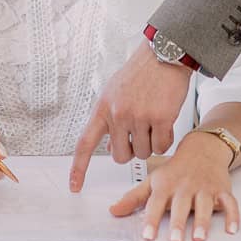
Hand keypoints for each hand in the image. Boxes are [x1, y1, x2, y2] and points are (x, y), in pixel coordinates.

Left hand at [69, 43, 190, 188]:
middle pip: (120, 156)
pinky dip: (166, 140)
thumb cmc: (141, 73)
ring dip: (150, 142)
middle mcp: (118, 113)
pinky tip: (166, 122)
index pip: (85, 143)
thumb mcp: (115, 91)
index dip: (79, 168)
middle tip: (140, 131)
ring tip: (153, 119)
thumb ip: (109, 117)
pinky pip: (162, 147)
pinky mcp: (161, 118)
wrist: (165, 53)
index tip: (74, 187)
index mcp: (103, 107)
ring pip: (143, 153)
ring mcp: (139, 116)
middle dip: (131, 149)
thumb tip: (107, 147)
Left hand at [110, 133, 238, 240]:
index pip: (156, 202)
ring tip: (199, 237)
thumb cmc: (175, 169)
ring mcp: (205, 187)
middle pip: (182, 205)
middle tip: (176, 239)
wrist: (202, 148)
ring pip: (205, 204)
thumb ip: (134, 198)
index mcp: (166, 184)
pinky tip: (232, 229)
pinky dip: (233, 215)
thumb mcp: (153, 180)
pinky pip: (229, 202)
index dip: (151, 219)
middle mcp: (185, 186)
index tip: (147, 235)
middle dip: (179, 222)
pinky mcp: (222, 189)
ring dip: (203, 221)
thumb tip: (113, 212)